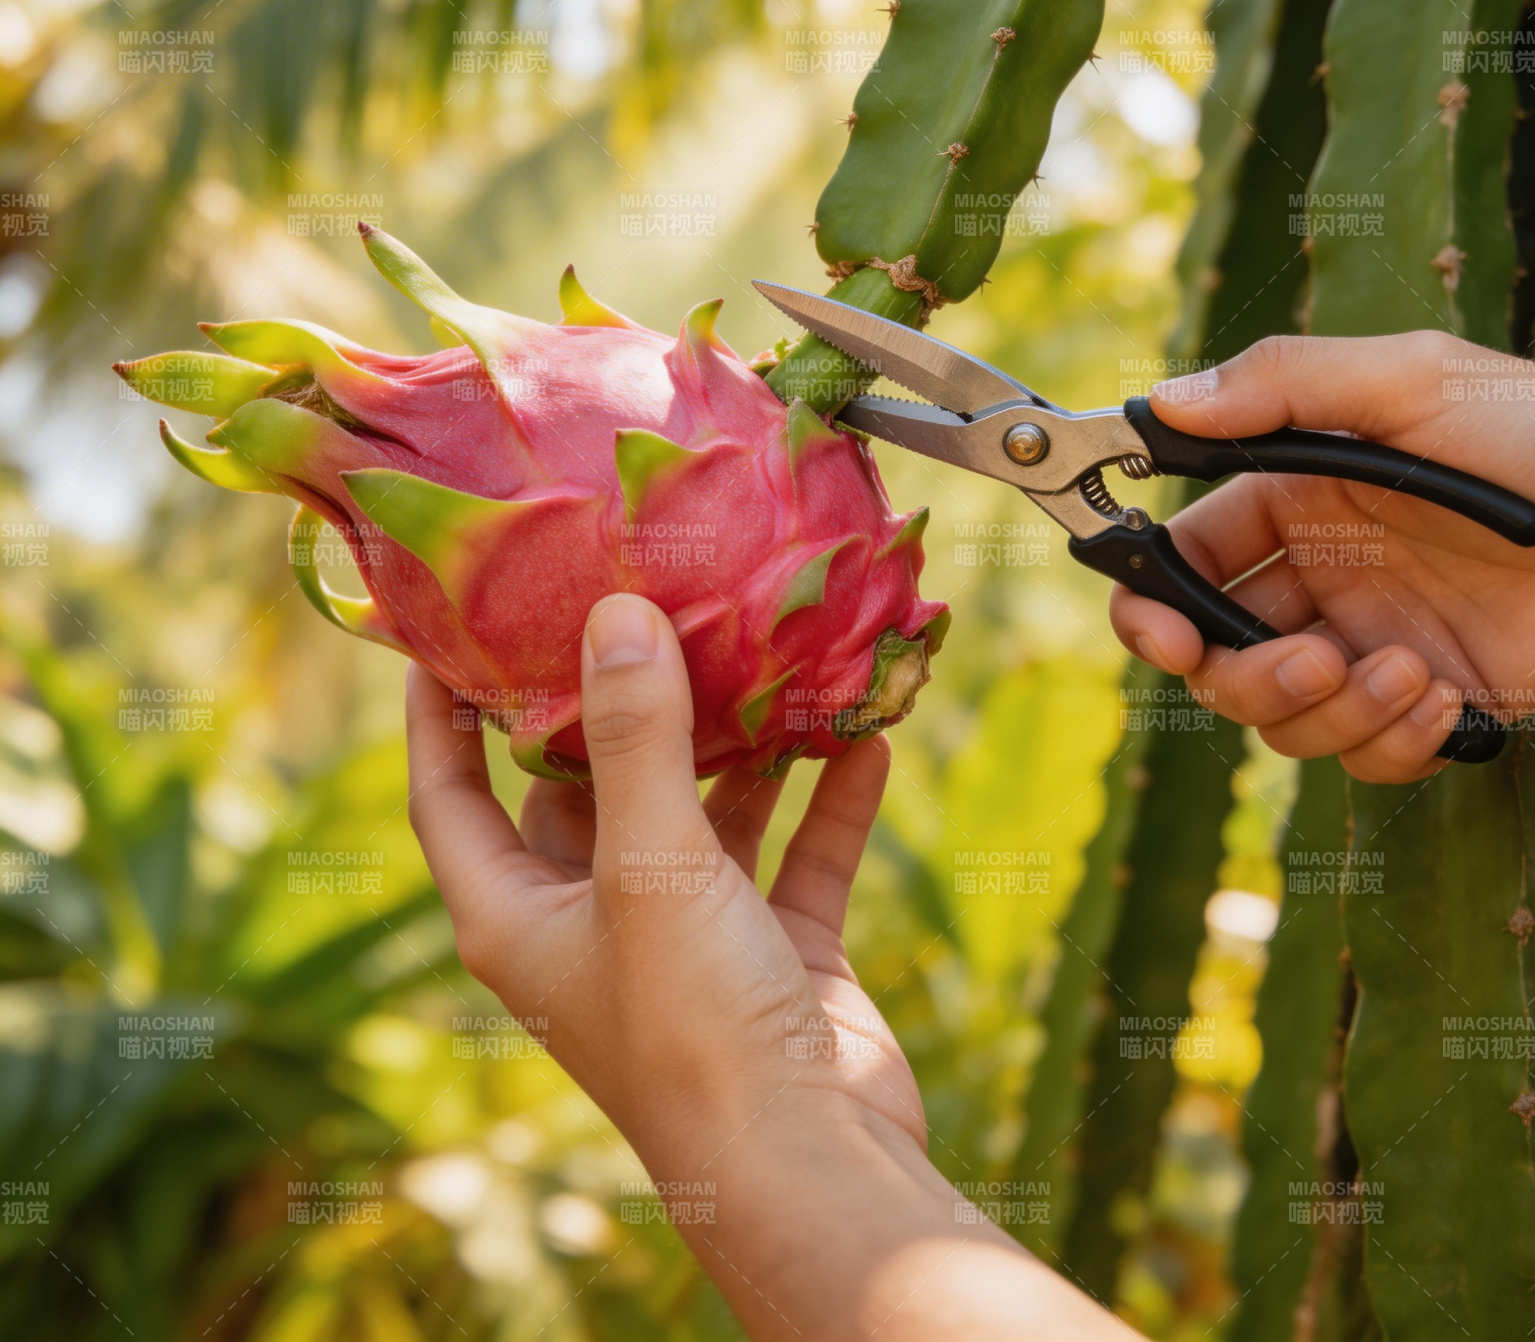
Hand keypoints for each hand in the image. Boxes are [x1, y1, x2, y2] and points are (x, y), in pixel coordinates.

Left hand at [406, 593, 1128, 1340]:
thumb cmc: (695, 1023)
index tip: (450, 625)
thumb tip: (617, 612)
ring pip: (703, 812)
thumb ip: (635, 735)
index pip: (449, 794)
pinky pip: (797, 855)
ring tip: (764, 653)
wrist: (815, 1167)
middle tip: (638, 604)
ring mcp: (689, 935)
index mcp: (519, 913)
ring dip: (737, 748)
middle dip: (615, 703)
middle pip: (587, 786)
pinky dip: (824, 801)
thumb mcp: (651, 865)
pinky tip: (860, 736)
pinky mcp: (773, 950)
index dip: (438, 713)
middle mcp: (595, 918)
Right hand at [1110, 333, 1534, 782]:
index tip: (1164, 637)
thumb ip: (1284, 384)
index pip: (1186, 562)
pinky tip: (1445, 700)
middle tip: (1313, 661)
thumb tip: (1165, 403)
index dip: (1152, 607)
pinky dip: (1391, 743)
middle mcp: (1322, 578)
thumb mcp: (1413, 381)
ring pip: (1284, 720)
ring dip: (1331, 712)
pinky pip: (1365, 757)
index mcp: (1297, 500)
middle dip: (1244, 677)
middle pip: (1218, 659)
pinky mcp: (1432, 704)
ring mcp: (1373, 645)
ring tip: (1408, 671)